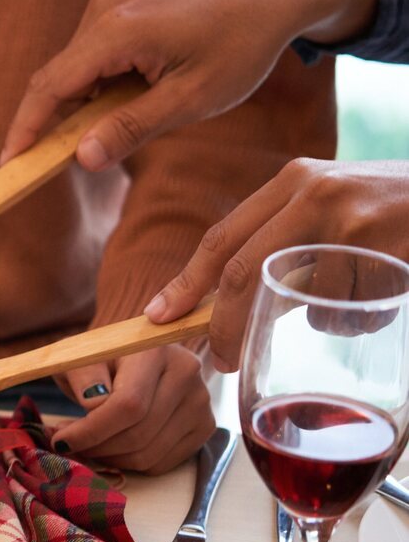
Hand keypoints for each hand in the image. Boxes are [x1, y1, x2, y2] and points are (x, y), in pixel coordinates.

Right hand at [0, 0, 378, 169]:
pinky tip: (127, 105)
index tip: (8, 165)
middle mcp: (102, 12)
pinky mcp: (122, 7)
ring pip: (76, 69)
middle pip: (56, 78)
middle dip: (48, 124)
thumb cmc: (242, 42)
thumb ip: (132, 127)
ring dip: (81, 106)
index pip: (50, 87)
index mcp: (115, 32)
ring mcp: (110, 5)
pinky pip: (93, 55)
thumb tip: (82, 158)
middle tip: (45, 166)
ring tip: (109, 135)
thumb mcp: (192, 97)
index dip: (25, 129)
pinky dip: (98, 87)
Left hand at [52, 345, 213, 473]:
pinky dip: (130, 463)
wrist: (128, 359)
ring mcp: (200, 401)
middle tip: (69, 444)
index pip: (128, 405)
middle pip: (139, 433)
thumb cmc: (98, 358)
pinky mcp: (204, 426)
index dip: (92, 430)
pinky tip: (112, 446)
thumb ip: (82, 377)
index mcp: (154, 350)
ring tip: (88, 443)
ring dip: (110, 458)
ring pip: (149, 454)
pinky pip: (162, 463)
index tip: (62, 440)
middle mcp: (186, 372)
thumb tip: (93, 404)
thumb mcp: (78, 358)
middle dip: (96, 447)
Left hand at [145, 159, 408, 369]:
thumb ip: (285, 239)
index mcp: (293, 182)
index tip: (157, 317)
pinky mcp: (386, 248)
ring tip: (360, 291)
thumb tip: (229, 304)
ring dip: (326, 317)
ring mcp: (351, 220)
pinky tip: (388, 286)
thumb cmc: (395, 208)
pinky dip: (362, 316)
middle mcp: (315, 194)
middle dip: (229, 326)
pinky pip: (352, 311)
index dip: (185, 284)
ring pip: (308, 302)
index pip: (222, 238)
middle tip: (224, 359)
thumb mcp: (333, 205)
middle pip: (245, 275)